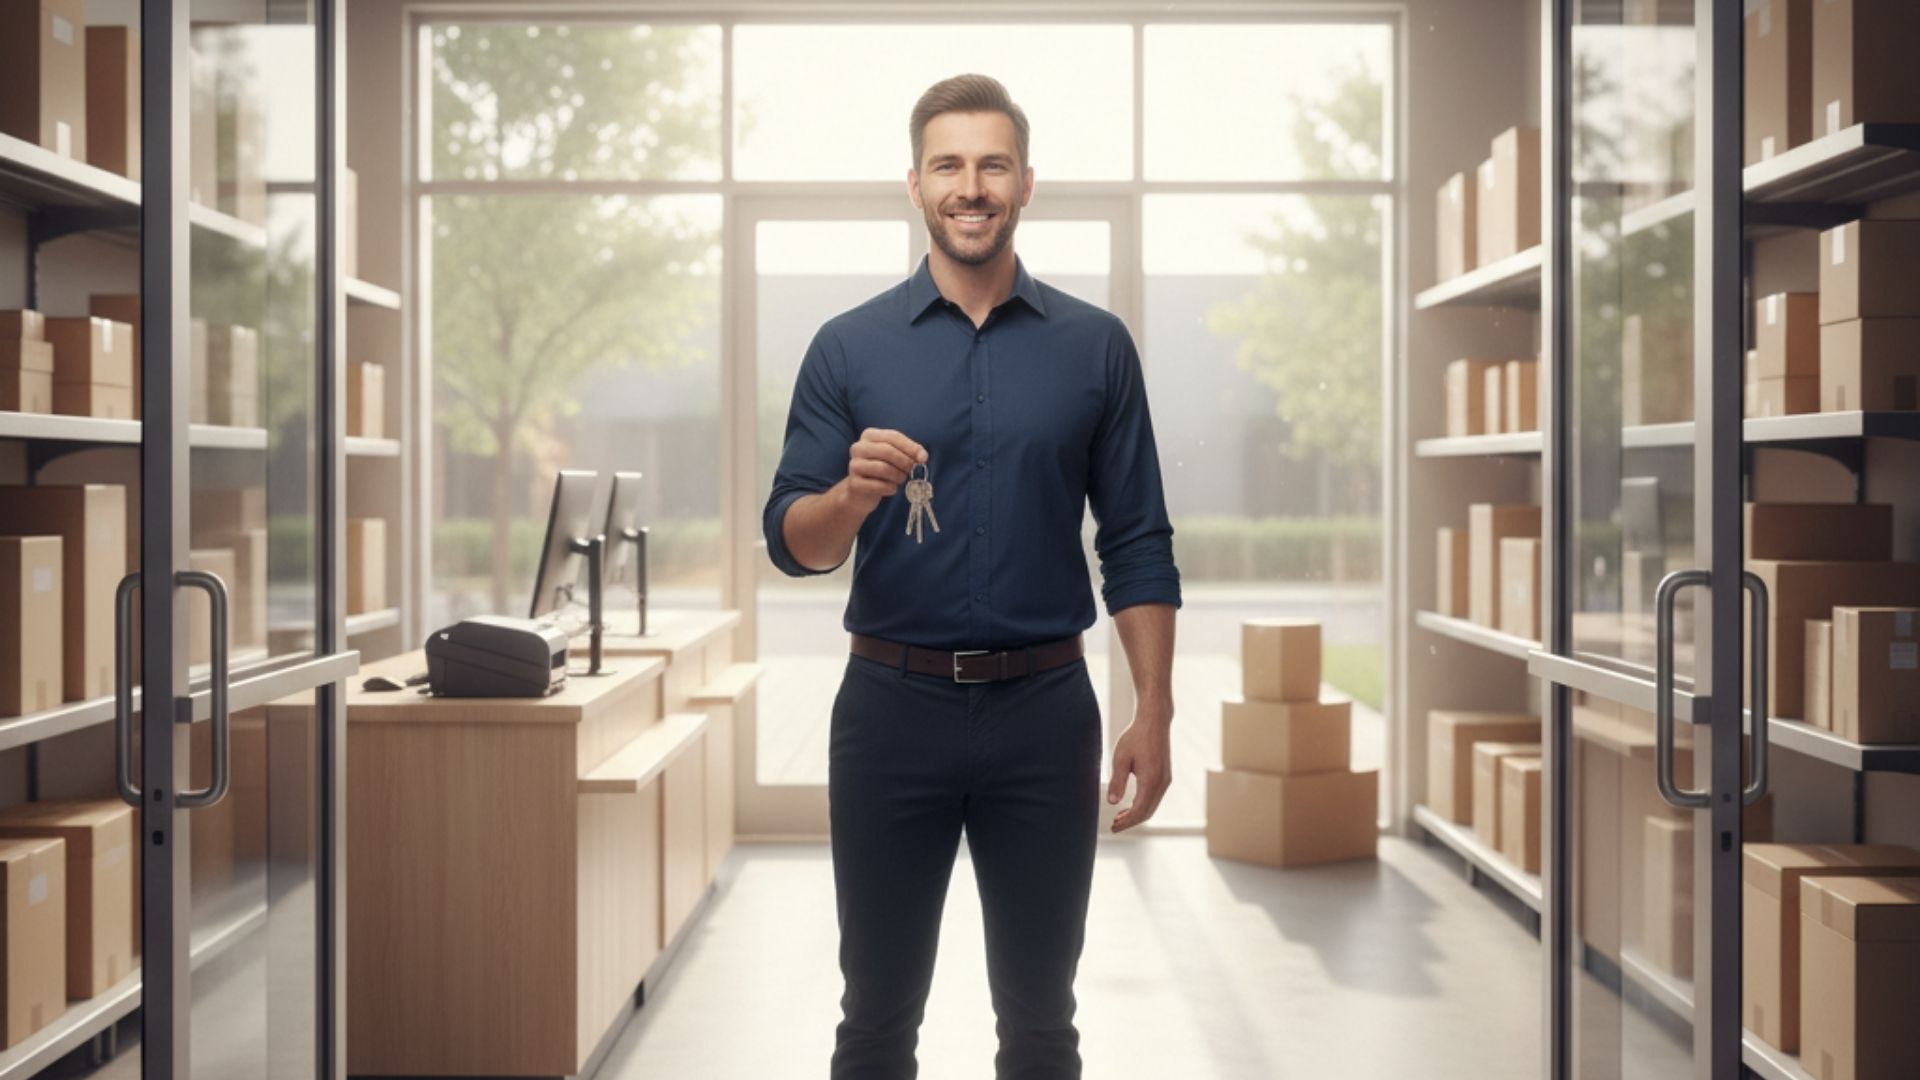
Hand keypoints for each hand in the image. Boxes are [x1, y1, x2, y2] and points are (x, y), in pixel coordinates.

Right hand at [843, 427, 926, 515]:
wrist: (861, 492)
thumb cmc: (881, 470)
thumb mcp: (894, 456)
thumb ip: (909, 452)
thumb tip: (922, 456)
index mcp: (869, 435)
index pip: (893, 436)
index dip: (910, 447)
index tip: (923, 458)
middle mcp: (858, 447)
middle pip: (887, 451)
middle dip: (904, 462)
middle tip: (911, 470)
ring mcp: (854, 465)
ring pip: (883, 468)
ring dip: (898, 476)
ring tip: (900, 479)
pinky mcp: (854, 483)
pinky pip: (878, 485)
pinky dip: (890, 488)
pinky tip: (891, 489)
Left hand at [1107, 699, 1172, 832]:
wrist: (1154, 722)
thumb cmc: (1136, 737)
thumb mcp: (1121, 758)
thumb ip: (1117, 781)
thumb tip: (1112, 802)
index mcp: (1150, 781)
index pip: (1139, 811)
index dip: (1126, 822)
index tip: (1113, 827)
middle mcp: (1161, 783)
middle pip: (1147, 812)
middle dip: (1131, 821)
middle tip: (1114, 825)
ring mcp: (1165, 780)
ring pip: (1152, 806)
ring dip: (1137, 814)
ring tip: (1120, 816)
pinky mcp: (1165, 776)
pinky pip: (1155, 797)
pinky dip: (1143, 805)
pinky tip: (1131, 803)